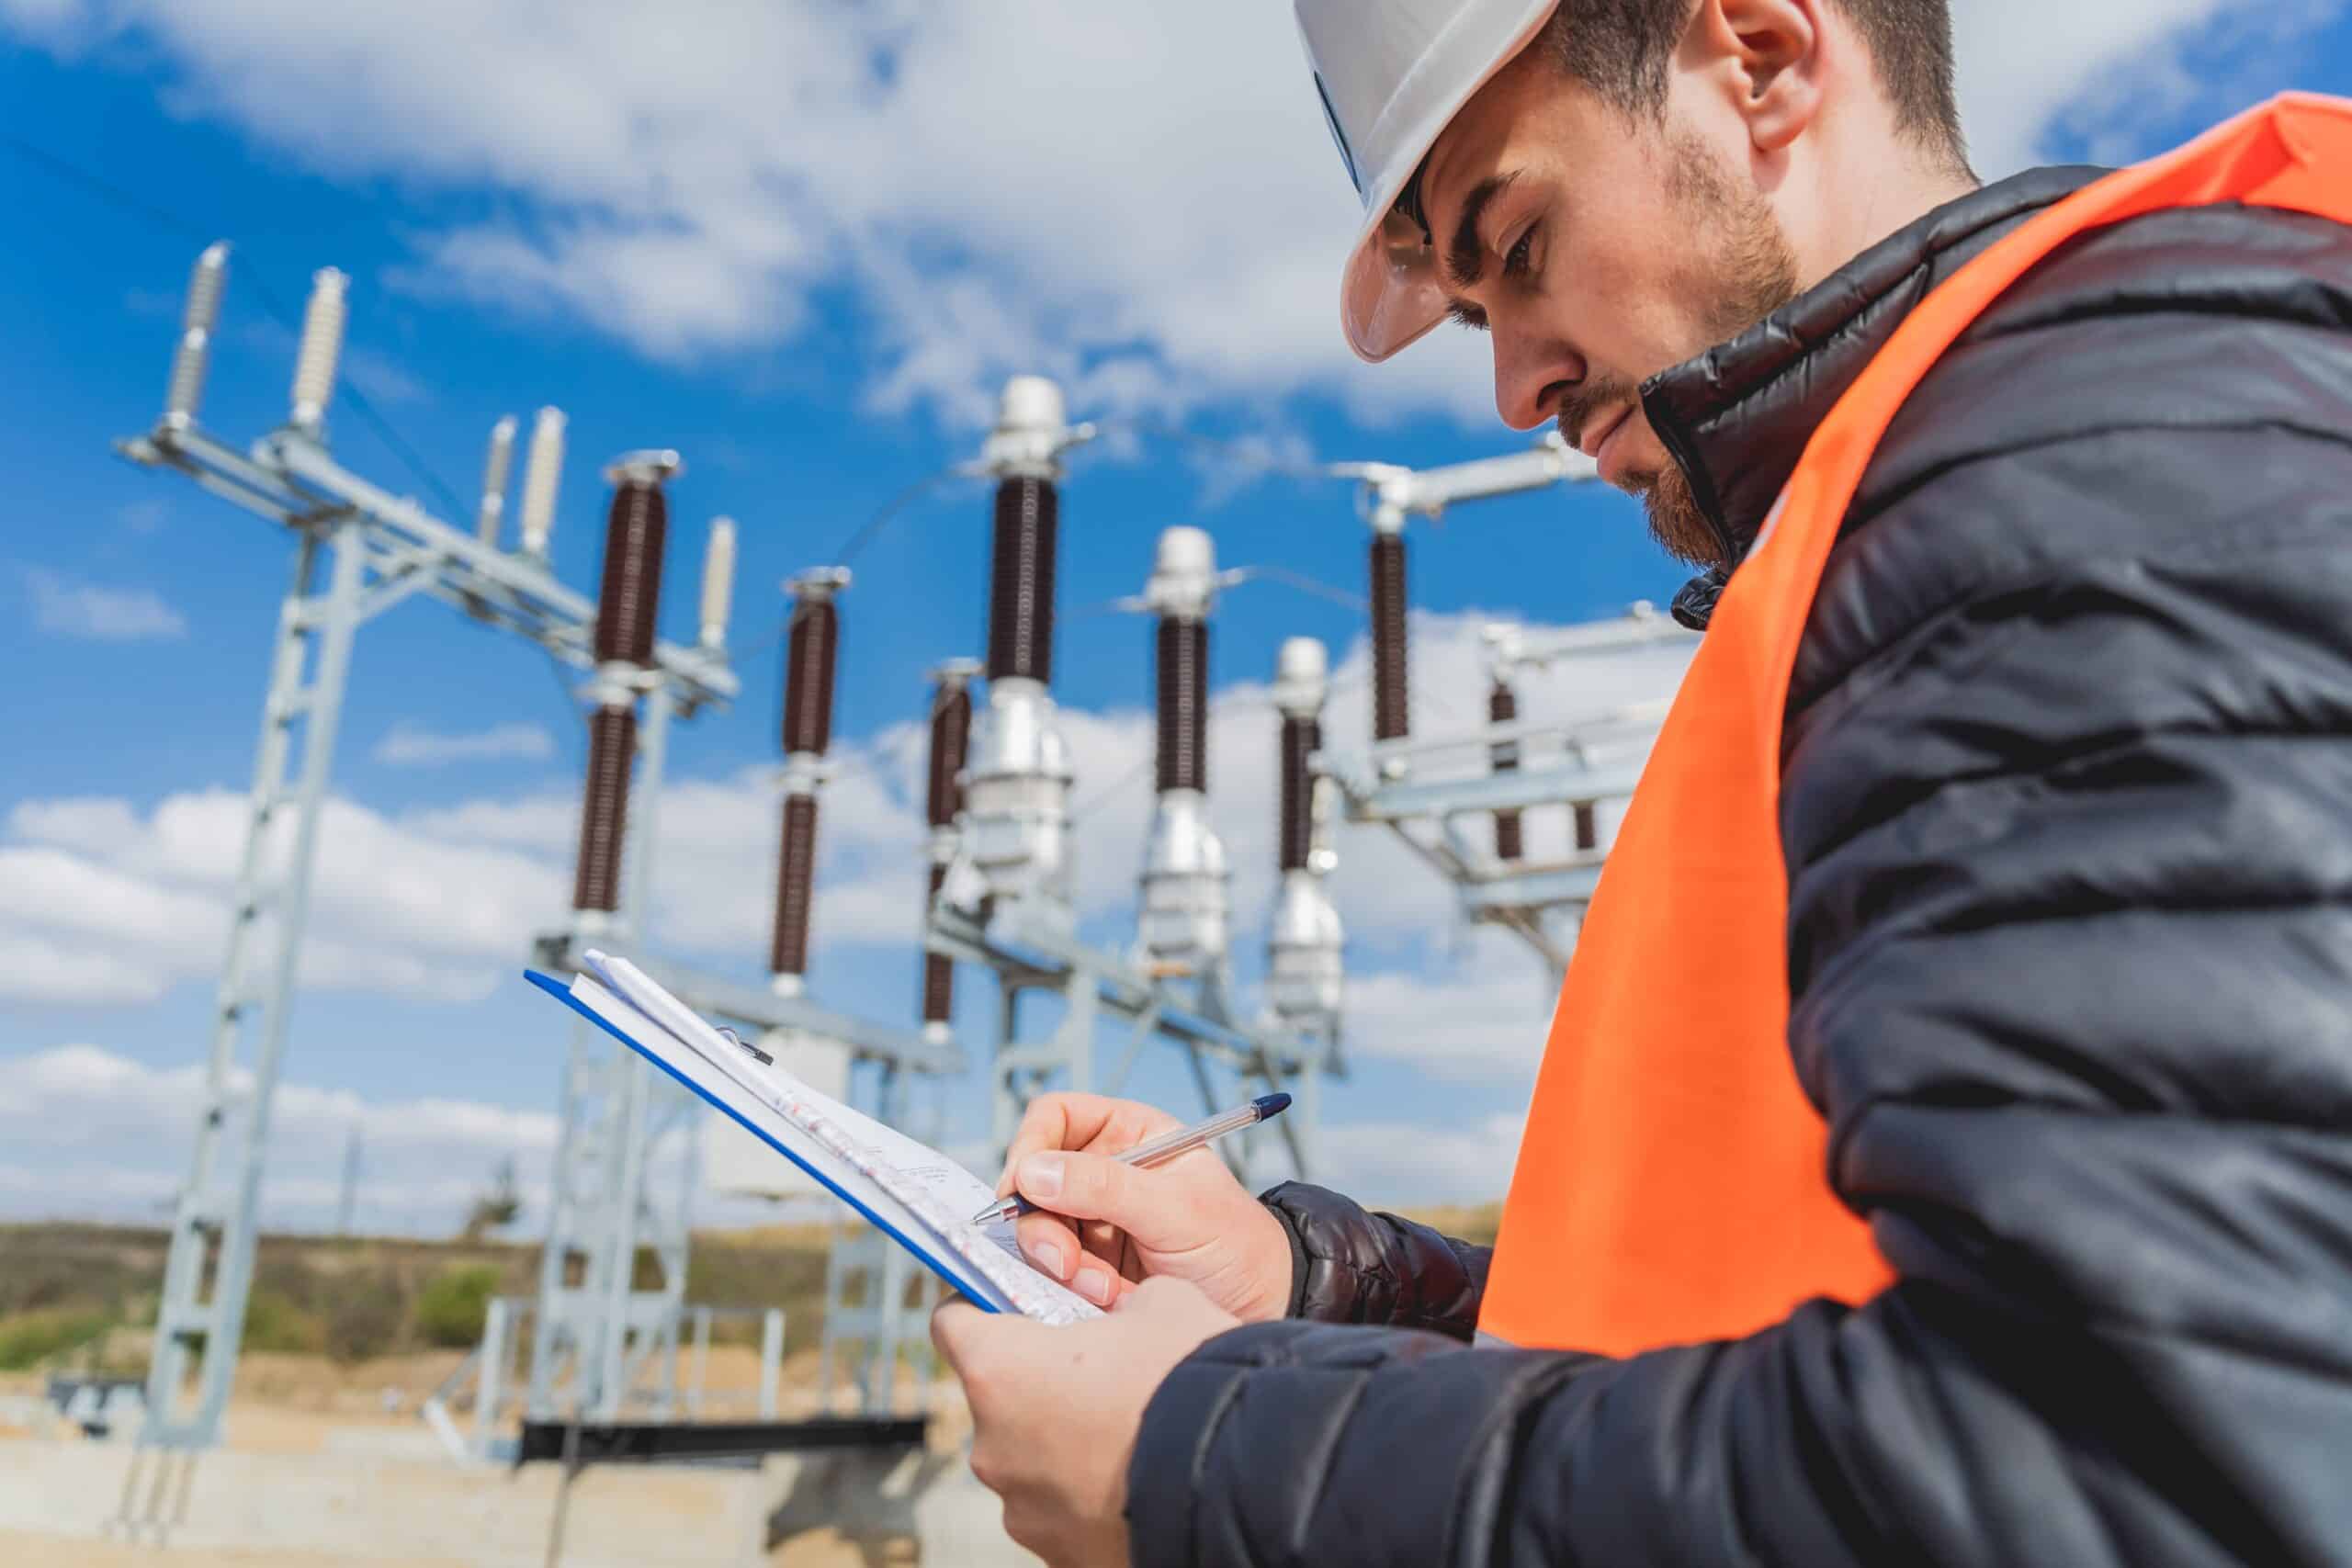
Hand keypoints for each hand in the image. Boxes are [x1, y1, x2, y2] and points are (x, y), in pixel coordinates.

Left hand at [933, 1277, 1237, 1566]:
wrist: (1246, 1478)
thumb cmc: (1192, 1380)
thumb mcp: (1162, 1302)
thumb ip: (1120, 1304)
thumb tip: (1127, 1316)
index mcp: (998, 1370)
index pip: (952, 1323)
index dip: (983, 1306)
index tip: (1014, 1306)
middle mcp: (993, 1446)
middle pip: (997, 1398)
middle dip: (1041, 1382)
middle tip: (1102, 1373)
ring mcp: (1023, 1510)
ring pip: (1032, 1459)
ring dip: (1067, 1444)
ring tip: (1133, 1433)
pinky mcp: (1058, 1556)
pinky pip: (1064, 1509)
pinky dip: (1092, 1493)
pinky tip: (1142, 1478)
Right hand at [998, 1092, 1292, 1320]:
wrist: (1261, 1307)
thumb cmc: (1235, 1243)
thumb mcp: (1176, 1209)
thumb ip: (1105, 1187)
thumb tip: (1033, 1172)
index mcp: (1130, 1134)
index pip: (1055, 1117)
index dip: (1031, 1145)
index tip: (1023, 1187)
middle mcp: (1104, 1170)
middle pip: (1034, 1181)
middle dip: (1042, 1225)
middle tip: (1063, 1262)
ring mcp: (1093, 1220)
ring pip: (1038, 1231)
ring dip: (1061, 1264)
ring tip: (1105, 1289)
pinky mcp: (1090, 1264)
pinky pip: (1053, 1270)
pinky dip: (1072, 1287)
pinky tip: (1111, 1298)